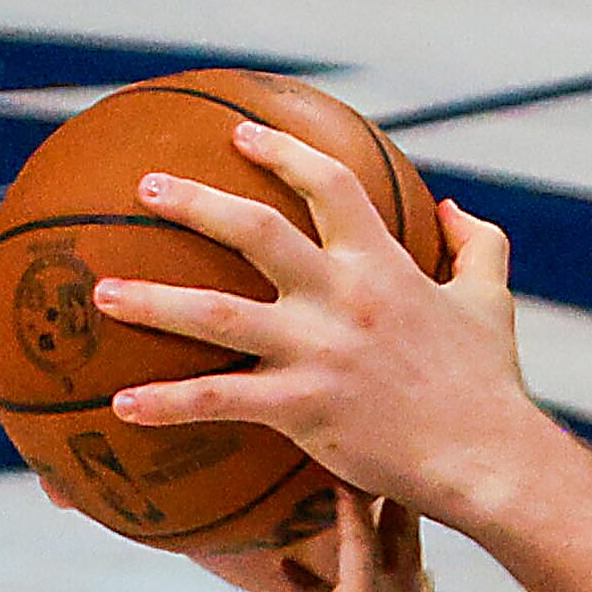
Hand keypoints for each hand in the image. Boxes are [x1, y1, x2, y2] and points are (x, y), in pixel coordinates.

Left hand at [89, 120, 555, 521]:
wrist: (489, 456)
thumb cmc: (489, 382)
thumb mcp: (491, 301)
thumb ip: (479, 246)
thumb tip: (455, 208)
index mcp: (384, 266)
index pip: (329, 187)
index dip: (283, 153)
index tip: (242, 134)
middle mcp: (343, 297)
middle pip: (253, 231)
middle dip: (194, 203)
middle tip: (146, 188)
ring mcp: (318, 352)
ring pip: (216, 314)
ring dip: (152, 302)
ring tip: (101, 294)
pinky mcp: (303, 407)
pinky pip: (220, 400)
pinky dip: (168, 403)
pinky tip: (121, 404)